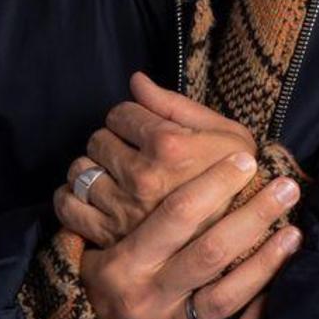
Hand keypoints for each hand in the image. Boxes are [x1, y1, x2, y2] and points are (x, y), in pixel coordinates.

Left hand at [55, 73, 257, 246]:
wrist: (249, 238)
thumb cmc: (240, 180)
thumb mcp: (225, 134)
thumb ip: (174, 104)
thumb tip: (135, 80)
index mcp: (168, 145)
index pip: (119, 113)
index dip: (129, 118)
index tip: (142, 131)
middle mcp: (142, 176)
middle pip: (97, 140)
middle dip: (111, 143)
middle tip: (130, 156)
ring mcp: (124, 207)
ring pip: (80, 171)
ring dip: (92, 170)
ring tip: (114, 178)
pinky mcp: (110, 235)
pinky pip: (69, 206)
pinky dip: (72, 199)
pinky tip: (92, 198)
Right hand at [78, 143, 301, 318]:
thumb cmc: (109, 274)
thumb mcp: (107, 238)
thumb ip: (134, 185)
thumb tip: (146, 100)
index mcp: (124, 260)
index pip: (176, 214)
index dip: (215, 184)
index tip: (246, 160)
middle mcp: (144, 297)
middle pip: (210, 253)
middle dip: (254, 216)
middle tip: (286, 187)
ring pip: (225, 297)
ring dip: (265, 263)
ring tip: (293, 233)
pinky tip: (279, 291)